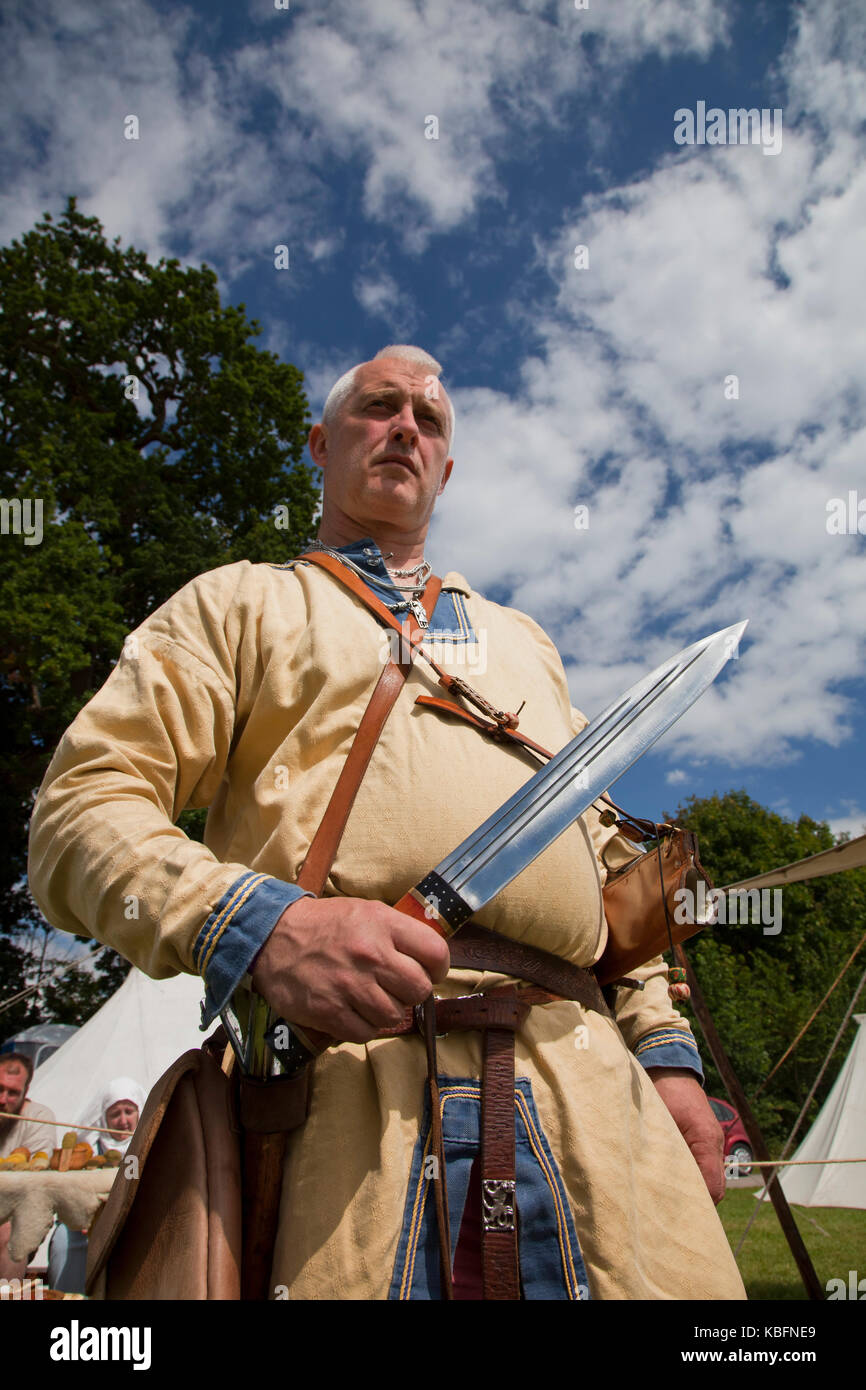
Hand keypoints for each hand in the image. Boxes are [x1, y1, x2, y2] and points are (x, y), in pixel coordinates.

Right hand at [250, 895, 450, 1043]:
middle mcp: (370, 954)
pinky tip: (351, 1010)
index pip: (436, 953)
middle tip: (395, 987)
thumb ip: (398, 932)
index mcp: (382, 924)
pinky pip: (367, 1033)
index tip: (428, 972)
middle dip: (411, 992)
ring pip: (395, 1016)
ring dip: (385, 1011)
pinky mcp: (330, 1011)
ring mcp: (350, 985)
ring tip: (368, 998)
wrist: (272, 938)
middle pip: (420, 989)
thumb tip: (430, 958)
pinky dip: (363, 1027)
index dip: (438, 968)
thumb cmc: (325, 925)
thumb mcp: (366, 912)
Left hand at [647, 1067, 725, 1203]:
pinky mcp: (704, 1140)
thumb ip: (662, 1150)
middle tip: (668, 1213)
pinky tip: (670, 1181)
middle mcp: (714, 1144)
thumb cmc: (663, 1090)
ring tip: (667, 1199)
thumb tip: (656, 1181)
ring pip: (710, 1179)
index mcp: (706, 1140)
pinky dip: (692, 1177)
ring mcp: (711, 1142)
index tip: (674, 1213)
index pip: (712, 1188)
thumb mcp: (659, 1119)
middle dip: (694, 1202)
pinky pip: (704, 1167)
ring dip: (692, 1190)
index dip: (696, 1204)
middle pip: (714, 1189)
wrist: (670, 1066)